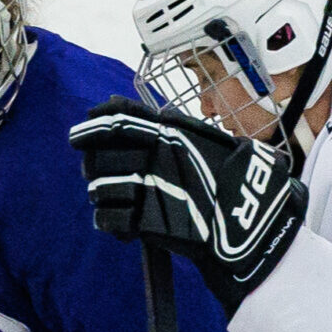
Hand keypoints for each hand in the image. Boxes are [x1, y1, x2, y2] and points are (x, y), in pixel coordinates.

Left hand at [68, 97, 306, 307]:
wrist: (253, 223)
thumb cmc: (235, 177)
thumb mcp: (209, 139)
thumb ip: (169, 123)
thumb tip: (130, 106)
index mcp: (168, 134)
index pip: (115, 121)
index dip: (91, 127)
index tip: (77, 135)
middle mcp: (153, 158)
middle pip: (98, 156)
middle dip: (93, 165)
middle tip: (98, 173)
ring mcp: (148, 191)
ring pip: (98, 189)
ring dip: (102, 195)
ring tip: (117, 201)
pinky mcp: (147, 224)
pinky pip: (107, 220)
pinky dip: (109, 222)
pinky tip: (123, 225)